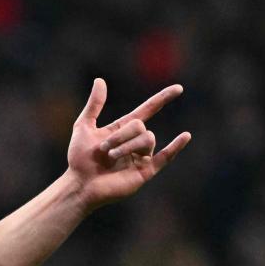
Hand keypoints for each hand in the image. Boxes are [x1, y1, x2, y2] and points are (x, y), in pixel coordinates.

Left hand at [66, 78, 191, 209]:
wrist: (80, 184)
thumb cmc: (79, 159)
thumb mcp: (83, 127)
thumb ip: (94, 105)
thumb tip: (100, 80)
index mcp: (123, 130)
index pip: (147, 110)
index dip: (162, 98)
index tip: (179, 89)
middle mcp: (135, 141)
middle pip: (140, 126)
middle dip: (120, 136)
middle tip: (104, 149)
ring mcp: (141, 157)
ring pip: (147, 140)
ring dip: (127, 146)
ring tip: (111, 156)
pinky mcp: (145, 171)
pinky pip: (165, 157)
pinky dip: (176, 147)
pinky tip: (185, 136)